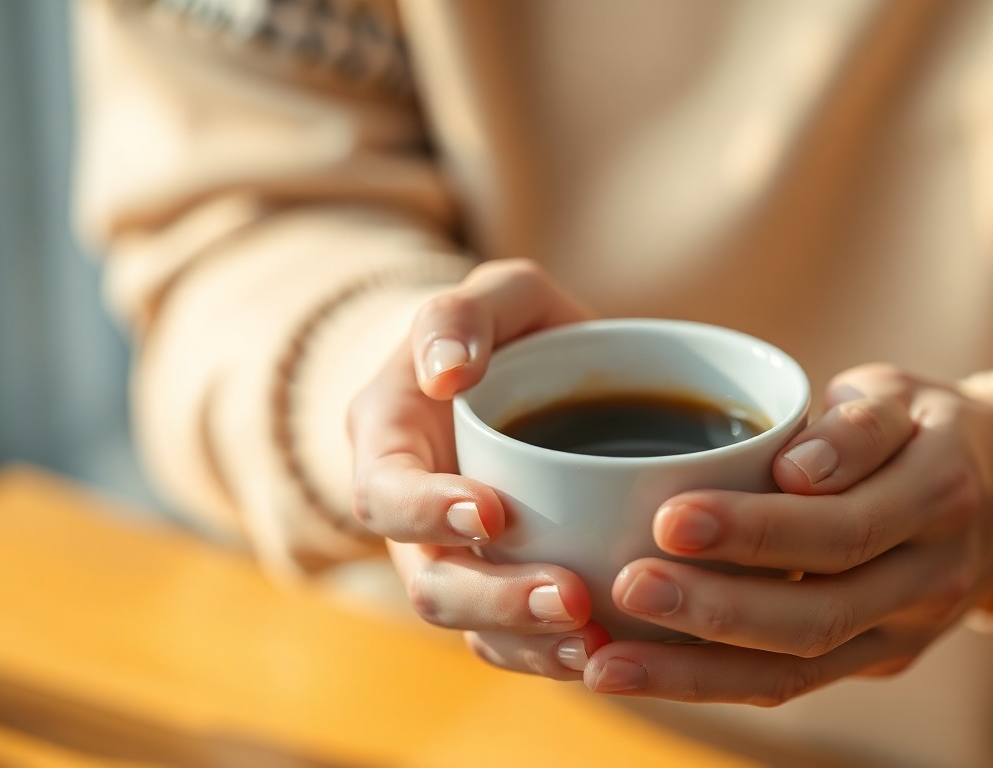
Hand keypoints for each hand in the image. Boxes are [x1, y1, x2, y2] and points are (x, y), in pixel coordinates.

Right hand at [347, 259, 610, 677]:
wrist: (535, 377)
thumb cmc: (510, 331)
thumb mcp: (493, 296)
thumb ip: (460, 314)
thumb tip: (445, 373)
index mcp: (390, 443)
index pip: (385, 493)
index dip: (427, 513)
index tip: (492, 513)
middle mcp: (413, 517)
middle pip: (430, 582)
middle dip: (496, 597)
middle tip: (572, 596)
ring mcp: (458, 561)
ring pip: (473, 627)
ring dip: (530, 642)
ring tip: (596, 644)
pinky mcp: (506, 590)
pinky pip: (515, 642)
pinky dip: (552, 656)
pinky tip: (608, 653)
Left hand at [580, 364, 992, 704]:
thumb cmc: (924, 427)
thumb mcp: (902, 395)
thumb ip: (855, 426)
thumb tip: (795, 469)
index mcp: (939, 499)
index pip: (842, 528)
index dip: (756, 530)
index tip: (669, 516)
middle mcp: (929, 580)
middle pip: (816, 614)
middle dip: (713, 611)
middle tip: (626, 589)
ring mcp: (904, 634)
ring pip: (797, 670)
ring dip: (694, 672)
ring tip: (605, 664)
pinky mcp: (873, 661)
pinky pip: (789, 683)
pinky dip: (708, 682)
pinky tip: (636, 672)